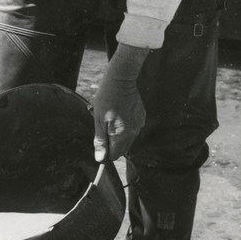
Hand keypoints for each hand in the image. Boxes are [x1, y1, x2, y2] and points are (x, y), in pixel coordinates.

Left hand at [92, 44, 149, 161]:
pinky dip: (126, 126)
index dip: (106, 152)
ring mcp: (139, 125)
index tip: (101, 142)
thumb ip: (100, 141)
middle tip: (104, 128)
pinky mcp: (142, 117)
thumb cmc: (106, 99)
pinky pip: (133, 129)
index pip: (115, 155)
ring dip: (119, 135)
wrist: (121, 80)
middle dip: (113, 144)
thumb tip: (100, 159)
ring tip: (112, 119)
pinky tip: (120, 114)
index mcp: (122, 135)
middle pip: (122, 149)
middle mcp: (134, 133)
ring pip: (128, 139)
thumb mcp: (98, 120)